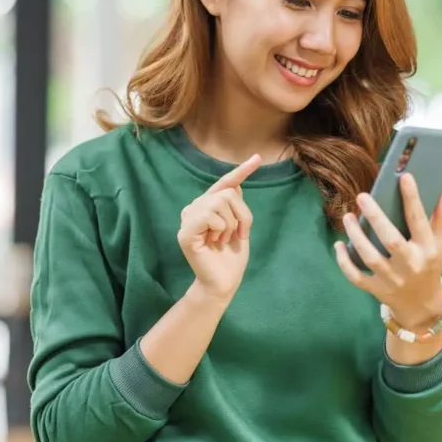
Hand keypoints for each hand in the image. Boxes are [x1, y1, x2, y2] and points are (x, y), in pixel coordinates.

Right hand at [177, 154, 260, 302]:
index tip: (257, 158)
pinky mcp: (185, 232)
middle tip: (237, 235)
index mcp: (206, 206)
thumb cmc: (232, 257)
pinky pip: (210, 216)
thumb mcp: (239, 226)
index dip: (241, 171)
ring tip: (224, 240)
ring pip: (220, 202)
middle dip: (242, 214)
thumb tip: (237, 184)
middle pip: (227, 192)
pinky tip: (215, 242)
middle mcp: (194, 208)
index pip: (224, 184)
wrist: (224, 282)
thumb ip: (235, 206)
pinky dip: (220, 229)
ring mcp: (187, 219)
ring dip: (231, 224)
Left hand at [334, 174, 441, 329]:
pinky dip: (344, 262)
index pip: (419, 221)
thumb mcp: (437, 245)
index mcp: (427, 251)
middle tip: (362, 196)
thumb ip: (437, 217)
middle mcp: (410, 265)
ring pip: (370, 256)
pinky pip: (355, 276)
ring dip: (356, 236)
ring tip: (348, 217)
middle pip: (391, 239)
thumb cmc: (428, 269)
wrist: (422, 309)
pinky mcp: (376, 289)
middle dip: (376, 217)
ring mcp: (391, 279)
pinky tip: (338, 245)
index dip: (412, 199)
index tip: (404, 177)